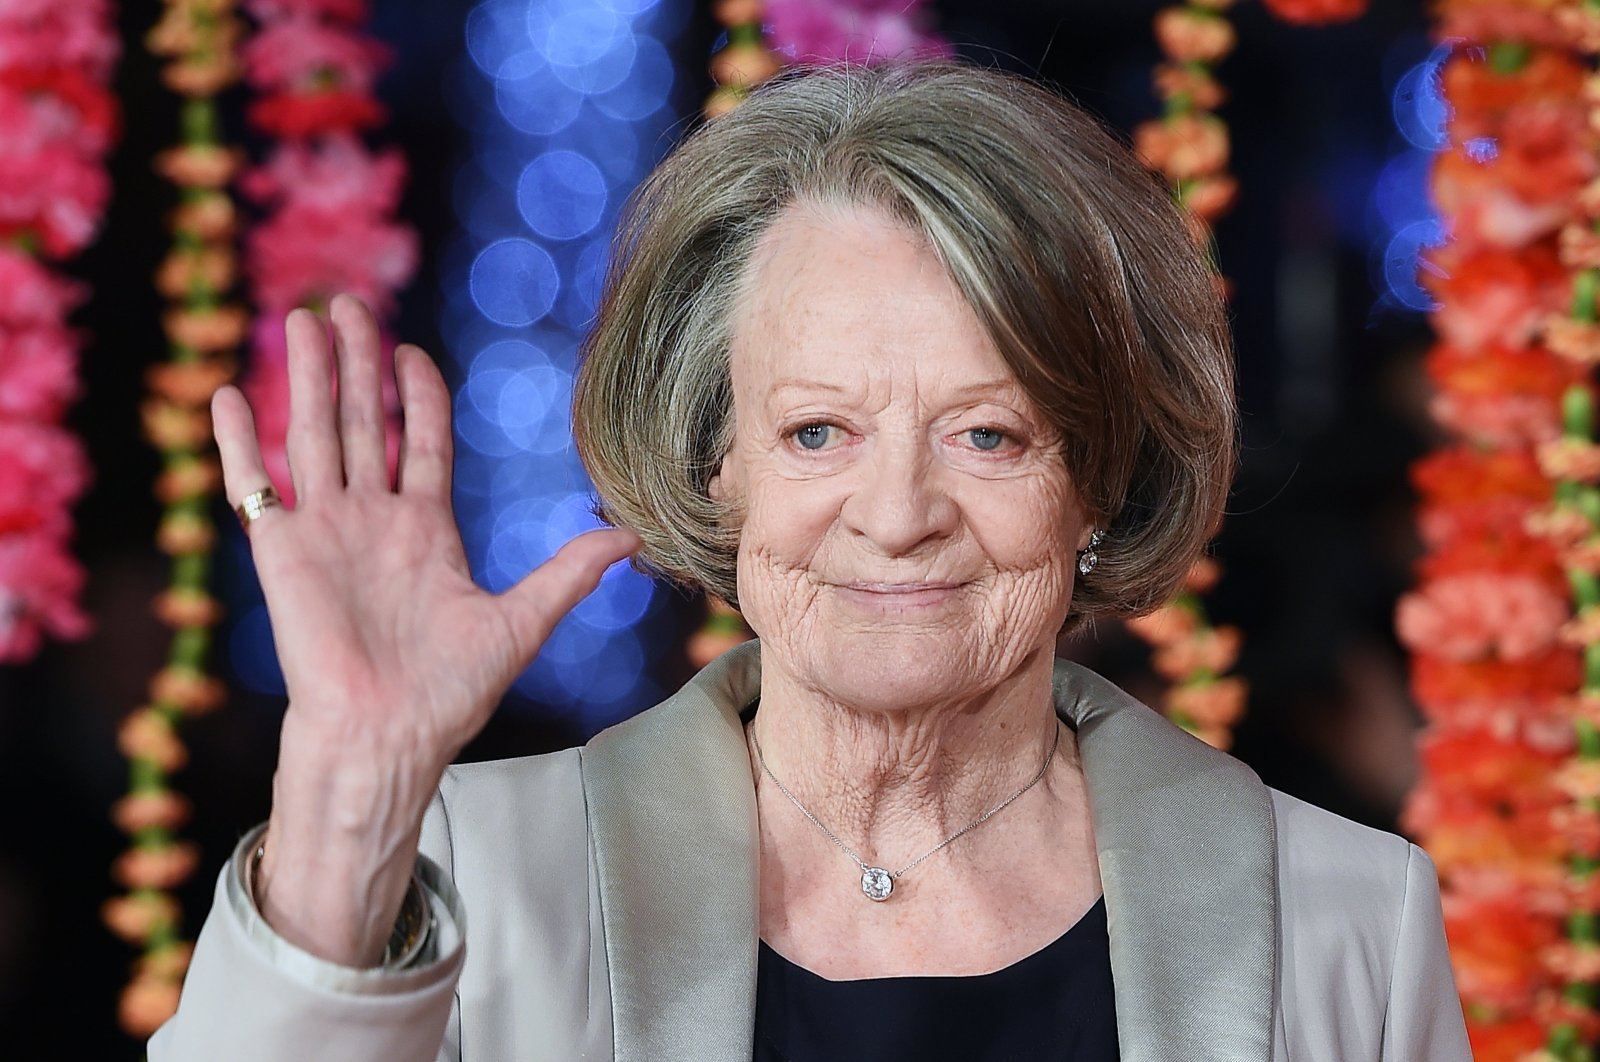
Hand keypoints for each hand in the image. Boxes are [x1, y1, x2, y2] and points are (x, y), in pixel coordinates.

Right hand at [210, 295, 638, 962]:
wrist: (389, 736)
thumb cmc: (450, 693)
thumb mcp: (522, 622)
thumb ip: (570, 573)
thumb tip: (630, 538)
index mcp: (425, 531)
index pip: (419, 443)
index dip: (416, 396)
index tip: (413, 351)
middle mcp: (372, 521)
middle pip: (363, 421)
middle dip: (358, 362)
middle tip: (349, 304)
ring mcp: (325, 531)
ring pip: (315, 434)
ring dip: (309, 377)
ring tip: (304, 320)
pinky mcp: (282, 551)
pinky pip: (254, 485)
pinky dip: (238, 442)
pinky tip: (229, 394)